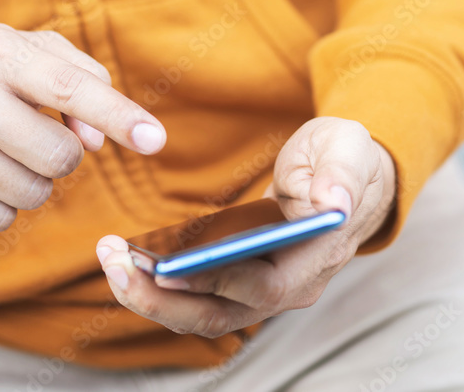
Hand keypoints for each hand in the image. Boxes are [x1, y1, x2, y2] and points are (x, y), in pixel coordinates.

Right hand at [0, 22, 165, 231]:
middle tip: (38, 133)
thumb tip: (97, 139)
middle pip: (60, 157)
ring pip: (34, 193)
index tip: (154, 139)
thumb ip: (82, 80)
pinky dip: (4, 203)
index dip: (118, 116)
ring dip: (35, 179)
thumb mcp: (28, 50)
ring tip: (5, 151)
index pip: (70, 89)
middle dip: (64, 153)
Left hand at [96, 116, 395, 337]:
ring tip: (110, 257)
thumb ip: (343, 174)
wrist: (353, 180)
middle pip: (220, 314)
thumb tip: (333, 203)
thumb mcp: (351, 149)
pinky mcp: (245, 282)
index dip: (214, 282)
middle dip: (162, 299)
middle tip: (114, 266)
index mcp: (318, 257)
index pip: (262, 287)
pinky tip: (127, 259)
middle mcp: (292, 287)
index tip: (167, 269)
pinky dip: (160, 287)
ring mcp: (267, 290)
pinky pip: (198, 298)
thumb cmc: (349, 160)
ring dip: (151, 296)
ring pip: (202, 313)